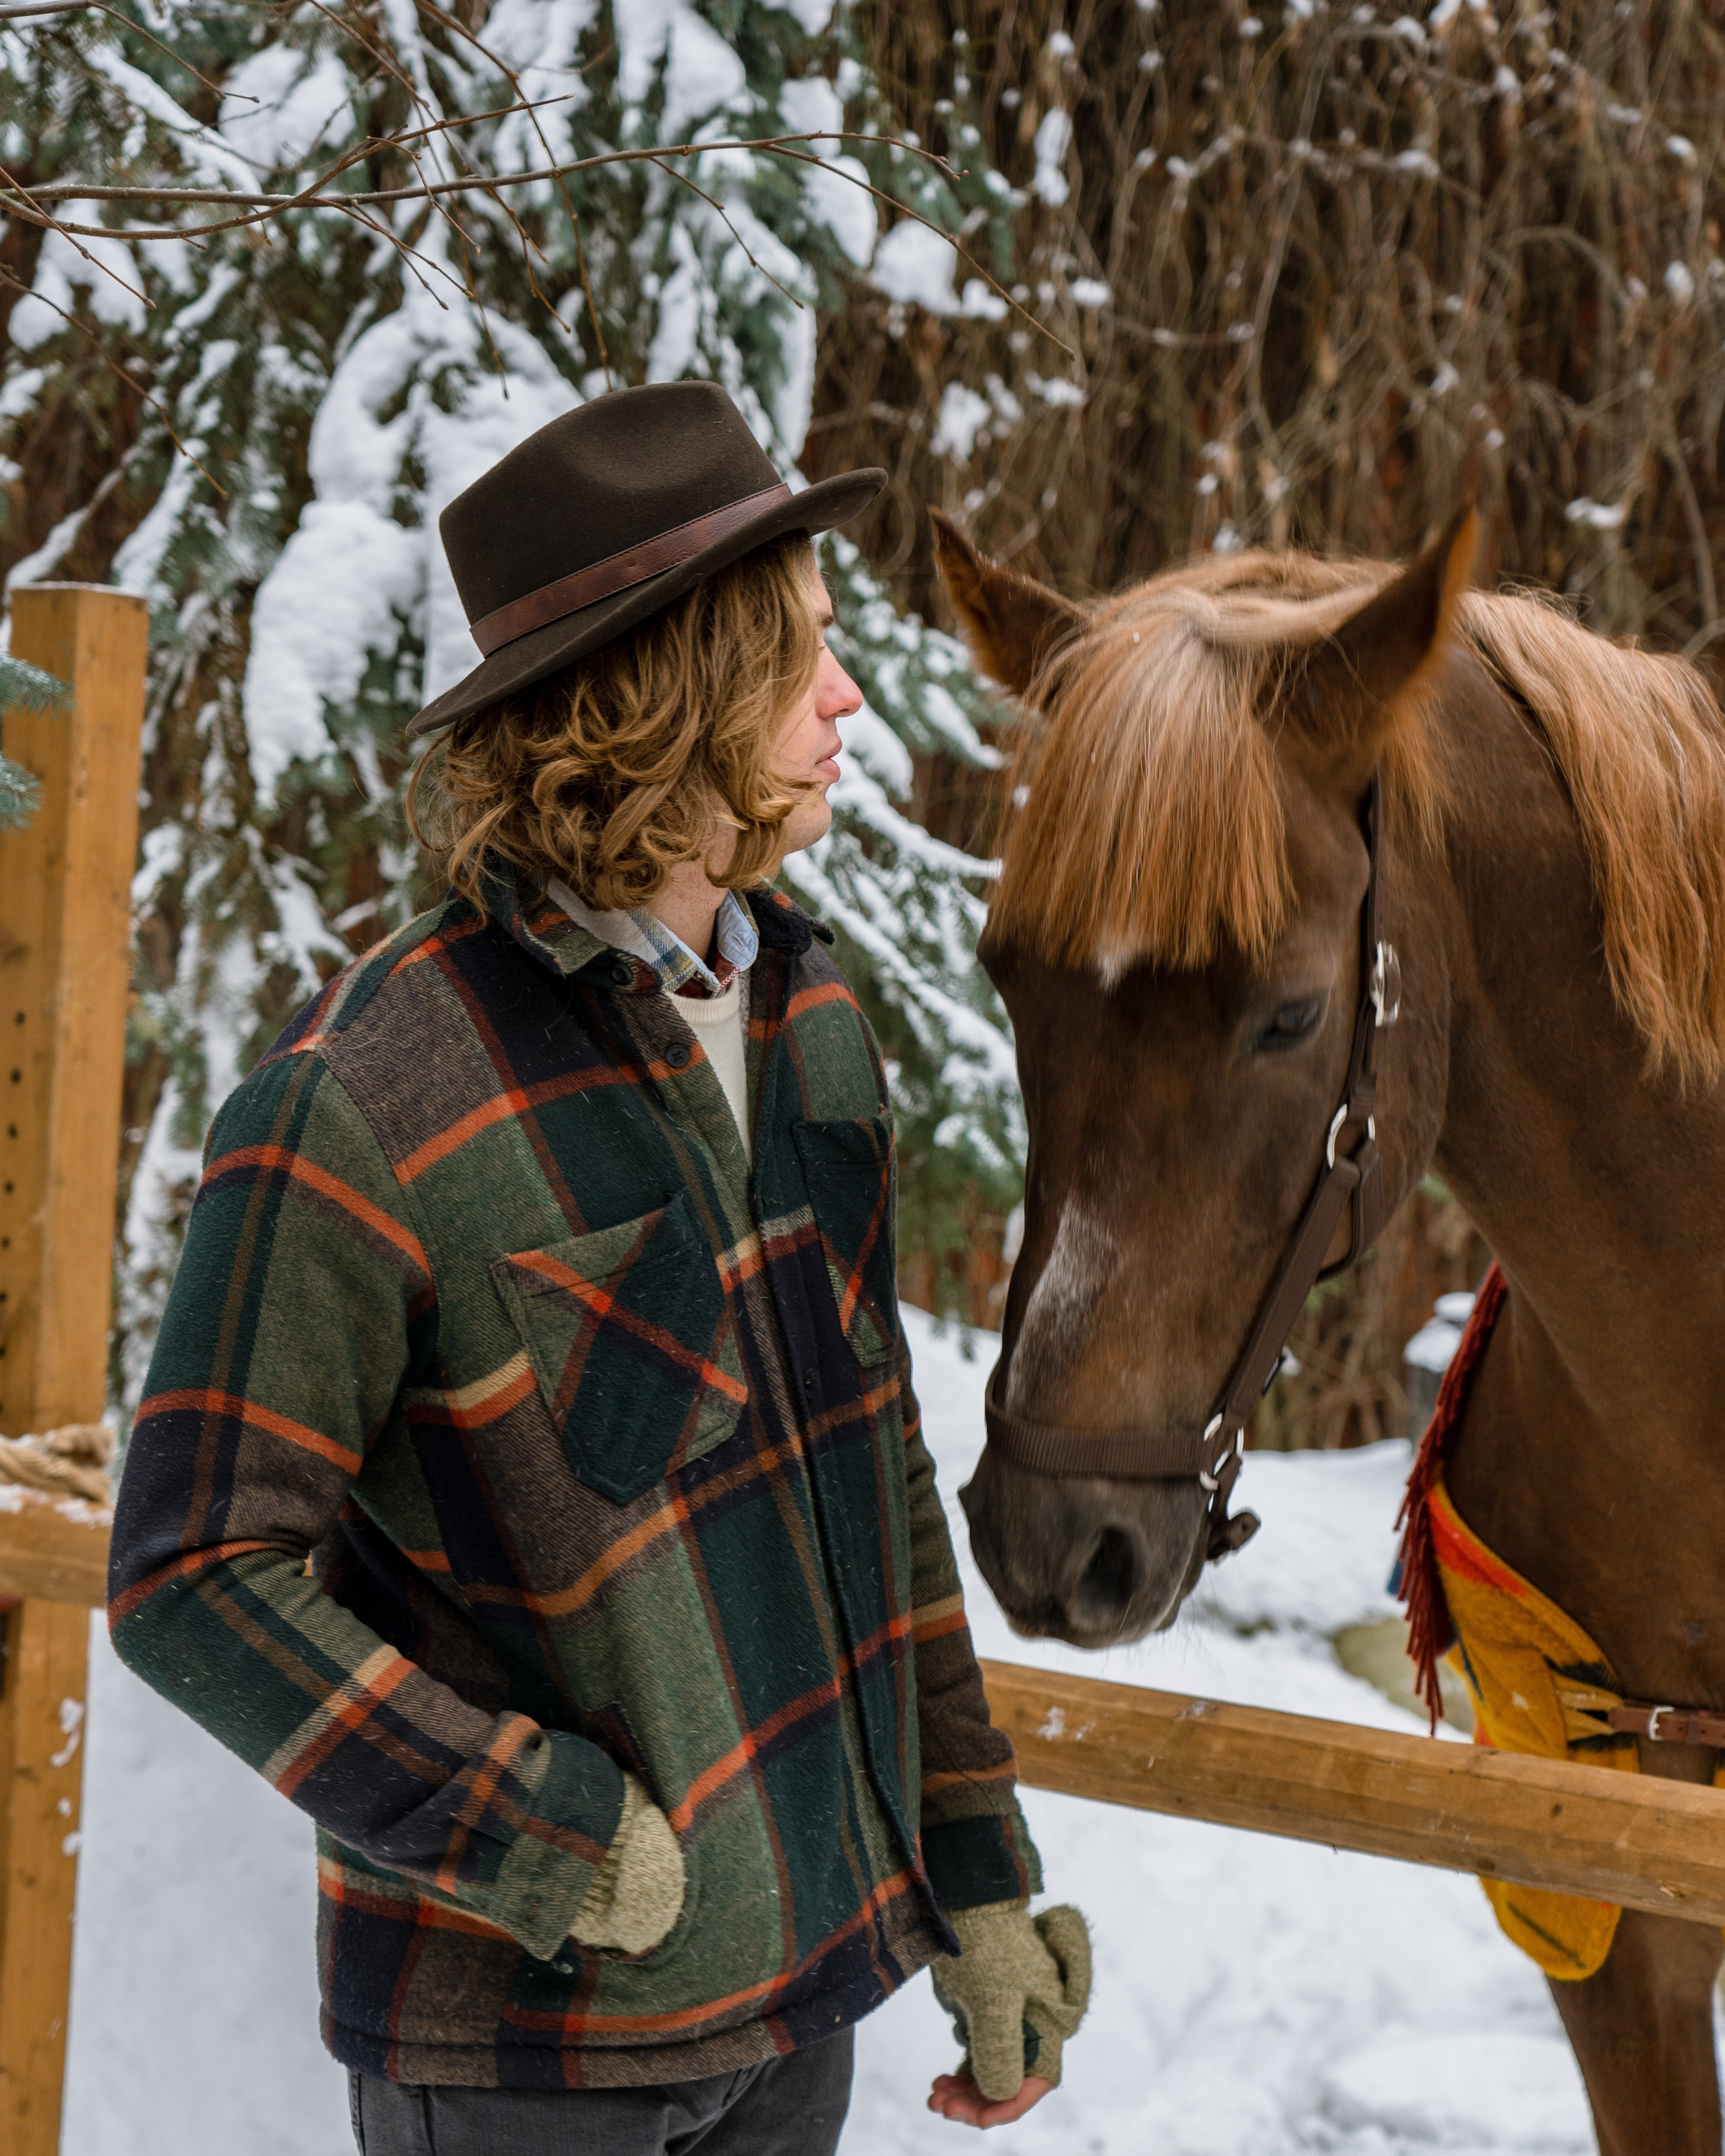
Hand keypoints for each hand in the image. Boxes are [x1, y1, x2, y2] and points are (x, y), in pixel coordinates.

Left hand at [929, 1899, 1090, 2105]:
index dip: (1007, 2104)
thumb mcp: (992, 1999)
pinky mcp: (987, 2011)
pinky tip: (939, 2082)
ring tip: (934, 2095)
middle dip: (978, 2099)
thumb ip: (1002, 2049)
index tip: (972, 2117)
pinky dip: (961, 2073)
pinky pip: (979, 2055)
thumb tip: (1002, 2094)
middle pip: (1012, 2080)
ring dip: (966, 2090)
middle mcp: (1035, 2024)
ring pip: (993, 2071)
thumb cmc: (984, 1944)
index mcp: (1050, 2021)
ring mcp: (1010, 2017)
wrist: (963, 1898)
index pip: (1036, 2080)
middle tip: (940, 2104)